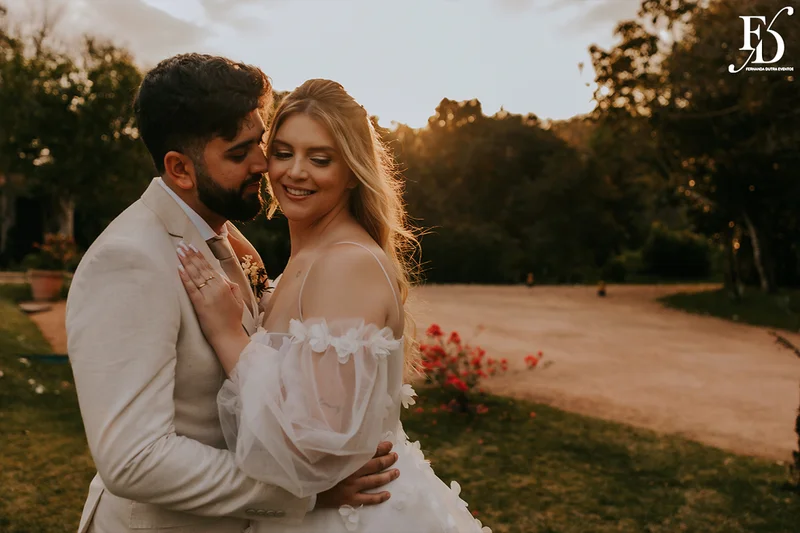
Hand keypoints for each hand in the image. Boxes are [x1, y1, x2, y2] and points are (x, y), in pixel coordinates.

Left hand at [177, 241, 248, 369]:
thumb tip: (223, 278)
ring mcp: (207, 296)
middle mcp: (216, 288)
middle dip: (190, 255)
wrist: (228, 336)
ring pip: (195, 275)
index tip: (192, 247)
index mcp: (225, 286)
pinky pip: (191, 288)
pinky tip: (179, 269)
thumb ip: (232, 287)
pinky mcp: (200, 305)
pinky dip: (185, 278)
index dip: (200, 256)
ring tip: (179, 252)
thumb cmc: (233, 320)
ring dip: (186, 262)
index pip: (210, 267)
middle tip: (181, 245)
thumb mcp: (238, 301)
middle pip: (201, 268)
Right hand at [316, 441, 399, 507]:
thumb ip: (342, 447)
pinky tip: (388, 494)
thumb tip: (355, 438)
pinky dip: (379, 497)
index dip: (382, 448)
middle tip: (394, 456)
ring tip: (396, 472)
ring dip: (388, 476)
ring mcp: (352, 487)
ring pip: (375, 481)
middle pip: (376, 465)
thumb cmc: (318, 467)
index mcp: (348, 459)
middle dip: (388, 460)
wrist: (307, 487)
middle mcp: (352, 472)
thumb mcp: (330, 453)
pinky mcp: (350, 499)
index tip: (389, 445)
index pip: (369, 451)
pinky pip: (368, 499)